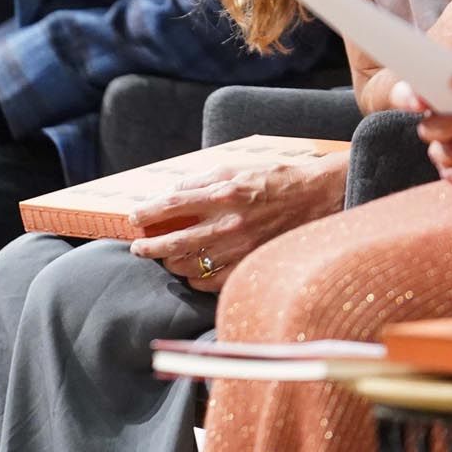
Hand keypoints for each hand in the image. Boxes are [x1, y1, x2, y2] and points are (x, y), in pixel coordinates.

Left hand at [128, 155, 346, 291]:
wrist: (316, 198)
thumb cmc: (274, 180)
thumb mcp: (236, 169)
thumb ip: (202, 180)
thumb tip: (174, 191)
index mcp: (224, 194)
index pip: (173, 204)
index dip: (148, 213)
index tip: (135, 218)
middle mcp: (230, 223)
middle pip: (175, 242)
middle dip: (150, 247)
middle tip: (139, 248)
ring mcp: (240, 248)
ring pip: (190, 266)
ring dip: (170, 263)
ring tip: (164, 258)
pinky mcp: (250, 264)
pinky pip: (211, 282)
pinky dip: (195, 279)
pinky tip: (191, 272)